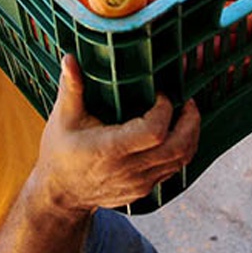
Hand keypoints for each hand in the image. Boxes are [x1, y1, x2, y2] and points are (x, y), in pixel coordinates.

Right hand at [32, 54, 199, 211]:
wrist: (60, 194)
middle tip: (188, 101)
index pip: (154, 132)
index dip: (164, 109)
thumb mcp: (62, 118)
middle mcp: (129, 169)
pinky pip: (173, 170)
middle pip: (178, 148)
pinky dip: (180, 150)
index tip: (160, 93)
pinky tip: (175, 133)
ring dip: (190, 136)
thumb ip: (71, 87)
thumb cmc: (60, 153)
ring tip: (187, 114)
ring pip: (181, 161)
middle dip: (191, 122)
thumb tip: (69, 58)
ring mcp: (139, 183)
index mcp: (110, 149)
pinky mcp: (144, 189)